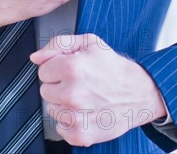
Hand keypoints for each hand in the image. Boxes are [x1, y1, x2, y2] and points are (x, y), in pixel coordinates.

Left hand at [30, 34, 166, 146]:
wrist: (139, 92)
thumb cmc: (115, 68)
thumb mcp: (90, 43)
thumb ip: (59, 44)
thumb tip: (36, 57)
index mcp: (72, 68)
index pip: (43, 70)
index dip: (57, 68)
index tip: (70, 69)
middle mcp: (72, 93)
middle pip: (45, 90)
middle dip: (59, 85)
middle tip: (80, 82)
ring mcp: (75, 116)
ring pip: (52, 109)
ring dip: (64, 104)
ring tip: (85, 96)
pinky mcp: (81, 134)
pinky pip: (60, 128)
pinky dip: (70, 122)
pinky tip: (85, 111)